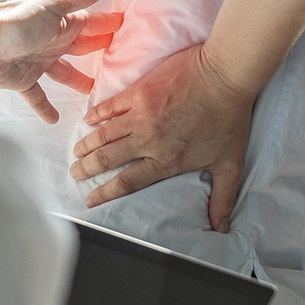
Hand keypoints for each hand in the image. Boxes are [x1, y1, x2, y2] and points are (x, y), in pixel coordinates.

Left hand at [0, 0, 122, 122]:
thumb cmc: (16, 21)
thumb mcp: (54, 6)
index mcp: (64, 22)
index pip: (96, 24)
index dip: (112, 27)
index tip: (135, 31)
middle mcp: (54, 41)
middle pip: (83, 48)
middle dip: (101, 53)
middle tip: (124, 62)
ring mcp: (39, 61)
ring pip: (65, 73)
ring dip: (79, 82)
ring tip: (96, 93)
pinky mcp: (23, 80)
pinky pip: (38, 96)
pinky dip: (46, 107)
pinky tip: (56, 120)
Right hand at [69, 45, 254, 232]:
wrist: (224, 76)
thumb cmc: (229, 118)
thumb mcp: (229, 163)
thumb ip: (222, 197)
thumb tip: (221, 227)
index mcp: (166, 160)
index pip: (127, 182)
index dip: (105, 193)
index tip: (90, 200)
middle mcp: (148, 140)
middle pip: (107, 159)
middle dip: (86, 169)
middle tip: (75, 172)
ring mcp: (140, 115)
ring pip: (103, 135)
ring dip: (86, 145)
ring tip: (76, 153)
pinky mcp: (138, 93)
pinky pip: (109, 106)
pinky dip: (96, 114)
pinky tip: (87, 119)